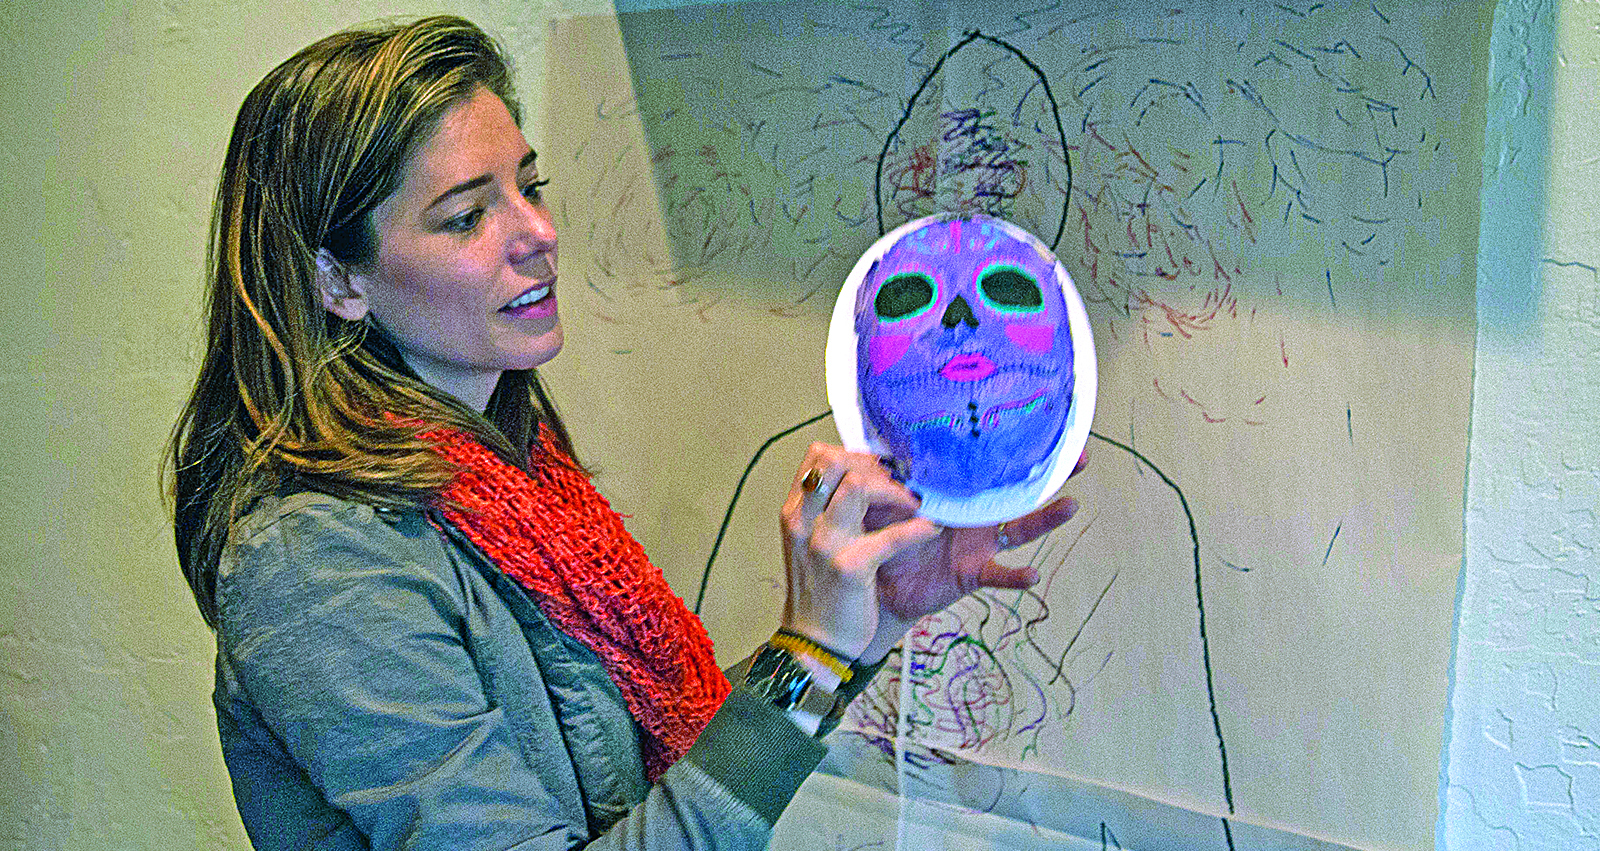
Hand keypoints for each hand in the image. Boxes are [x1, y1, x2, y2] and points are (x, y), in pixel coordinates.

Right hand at [778, 443, 940, 659]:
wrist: (814, 643)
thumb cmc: (821, 591)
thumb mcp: (812, 543)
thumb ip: (828, 510)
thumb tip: (866, 478)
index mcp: (794, 512)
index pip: (818, 456)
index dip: (855, 454)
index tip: (881, 469)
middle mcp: (803, 521)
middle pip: (836, 461)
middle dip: (876, 466)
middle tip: (901, 484)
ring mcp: (824, 544)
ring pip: (859, 486)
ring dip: (897, 490)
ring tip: (916, 503)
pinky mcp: (850, 568)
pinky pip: (891, 536)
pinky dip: (917, 529)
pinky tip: (931, 529)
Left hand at [855, 450, 1088, 663]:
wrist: (877, 580)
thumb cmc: (884, 534)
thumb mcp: (883, 499)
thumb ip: (886, 477)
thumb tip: (879, 448)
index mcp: (958, 491)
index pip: (990, 466)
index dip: (1015, 449)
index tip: (1041, 424)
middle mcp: (977, 514)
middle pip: (1020, 491)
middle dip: (1051, 475)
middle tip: (1080, 457)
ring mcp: (980, 544)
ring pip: (1020, 528)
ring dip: (1046, 519)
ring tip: (1070, 506)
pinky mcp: (973, 572)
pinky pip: (999, 575)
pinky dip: (1015, 577)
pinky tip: (1032, 574)